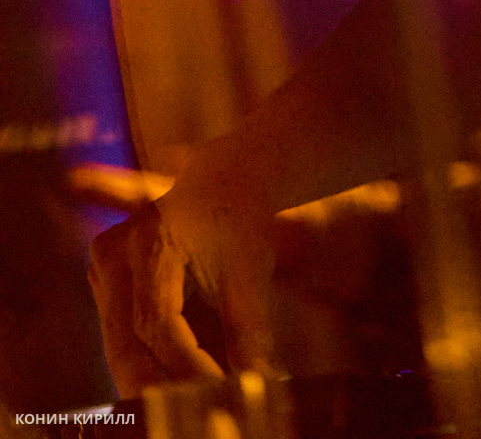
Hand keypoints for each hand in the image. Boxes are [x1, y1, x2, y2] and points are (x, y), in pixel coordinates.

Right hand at [89, 165, 277, 394]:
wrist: (223, 183)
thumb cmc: (240, 226)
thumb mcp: (249, 274)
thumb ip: (249, 333)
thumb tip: (259, 387)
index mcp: (152, 239)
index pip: (159, 322)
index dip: (187, 366)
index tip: (221, 395)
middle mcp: (115, 252)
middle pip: (129, 341)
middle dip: (162, 386)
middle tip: (195, 417)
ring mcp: (103, 268)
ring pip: (120, 347)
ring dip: (151, 383)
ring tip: (186, 411)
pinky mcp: (104, 282)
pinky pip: (120, 339)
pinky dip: (146, 366)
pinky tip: (171, 392)